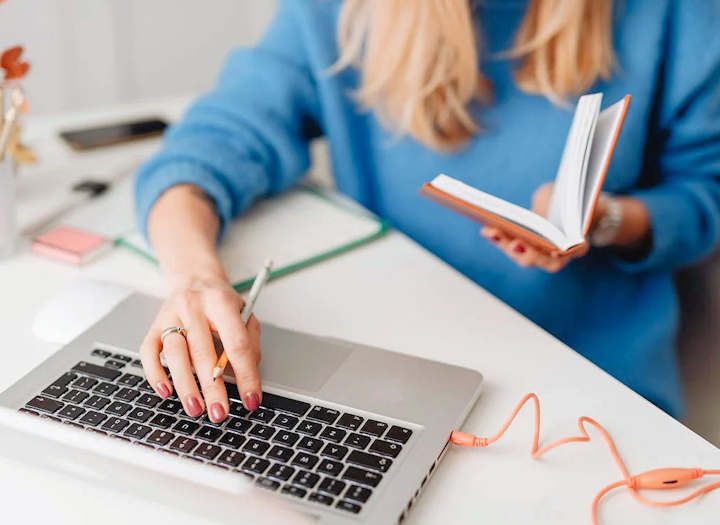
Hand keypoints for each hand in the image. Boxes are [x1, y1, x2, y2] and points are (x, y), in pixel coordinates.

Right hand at [139, 275, 260, 421]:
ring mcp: (170, 315)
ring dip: (185, 386)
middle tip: (220, 413)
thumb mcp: (245, 314)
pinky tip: (166, 391)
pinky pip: (148, 352)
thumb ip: (250, 343)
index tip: (251, 400)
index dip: (246, 376)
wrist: (195, 279)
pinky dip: (155, 374)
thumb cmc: (221, 302)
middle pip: (203, 353)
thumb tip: (247, 377)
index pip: (237, 345)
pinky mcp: (153, 325)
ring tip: (196, 409)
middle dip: (213, 388)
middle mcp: (193, 307)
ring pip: (175, 355)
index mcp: (221, 302)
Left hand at [480, 182, 592, 272]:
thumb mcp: (572, 194)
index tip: (556, 250)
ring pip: (522, 256)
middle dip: (527, 251)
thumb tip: (555, 194)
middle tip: (515, 243)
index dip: (564, 252)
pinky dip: (498, 239)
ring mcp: (540, 256)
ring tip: (492, 231)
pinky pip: (510, 248)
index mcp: (578, 243)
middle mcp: (559, 256)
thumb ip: (566, 196)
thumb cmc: (570, 199)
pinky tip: (487, 229)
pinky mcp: (524, 250)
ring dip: (505, 245)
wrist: (564, 206)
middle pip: (542, 259)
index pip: (574, 250)